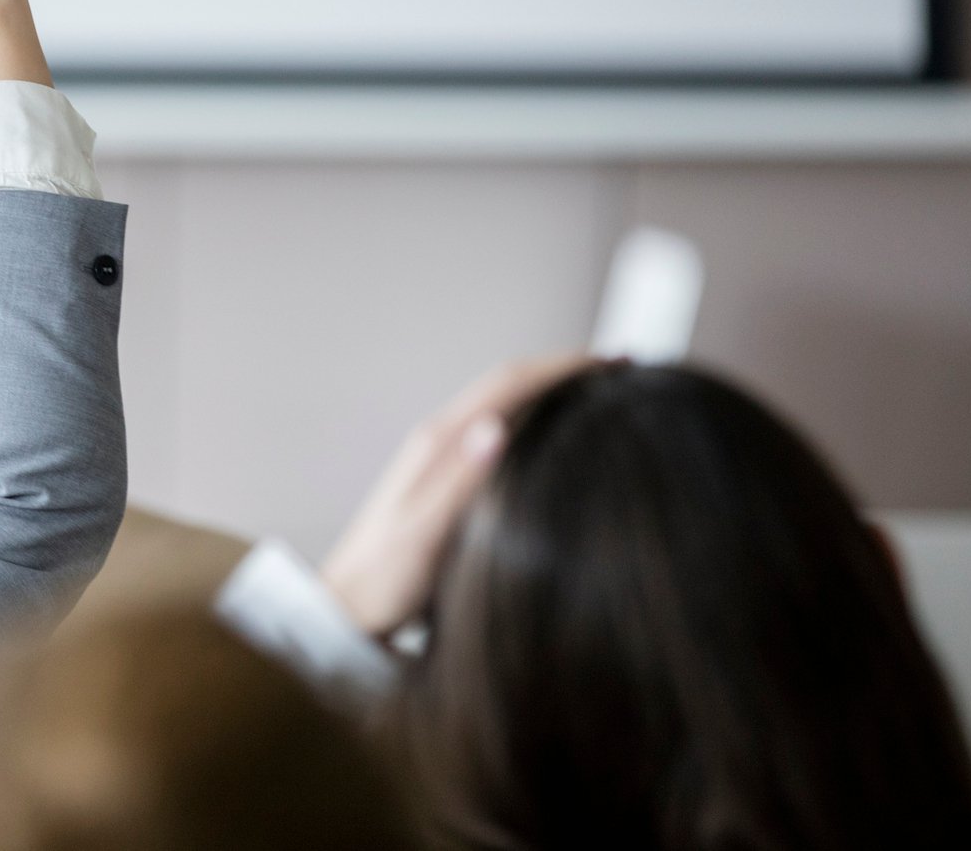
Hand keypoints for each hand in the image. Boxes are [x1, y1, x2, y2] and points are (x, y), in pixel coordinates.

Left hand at [320, 353, 587, 637]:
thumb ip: (458, 481)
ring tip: (601, 394)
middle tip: (622, 370)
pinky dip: (536, 420)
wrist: (348, 609)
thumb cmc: (384, 579)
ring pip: (506, 406)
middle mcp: (440, 440)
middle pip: (510, 385)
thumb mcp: (425, 534)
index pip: (509, 384)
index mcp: (438, 443)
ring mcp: (442, 458)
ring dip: (551, 391)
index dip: (563, 367)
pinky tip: (557, 438)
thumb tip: (495, 426)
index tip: (614, 361)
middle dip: (565, 370)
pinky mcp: (447, 479)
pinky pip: (500, 433)